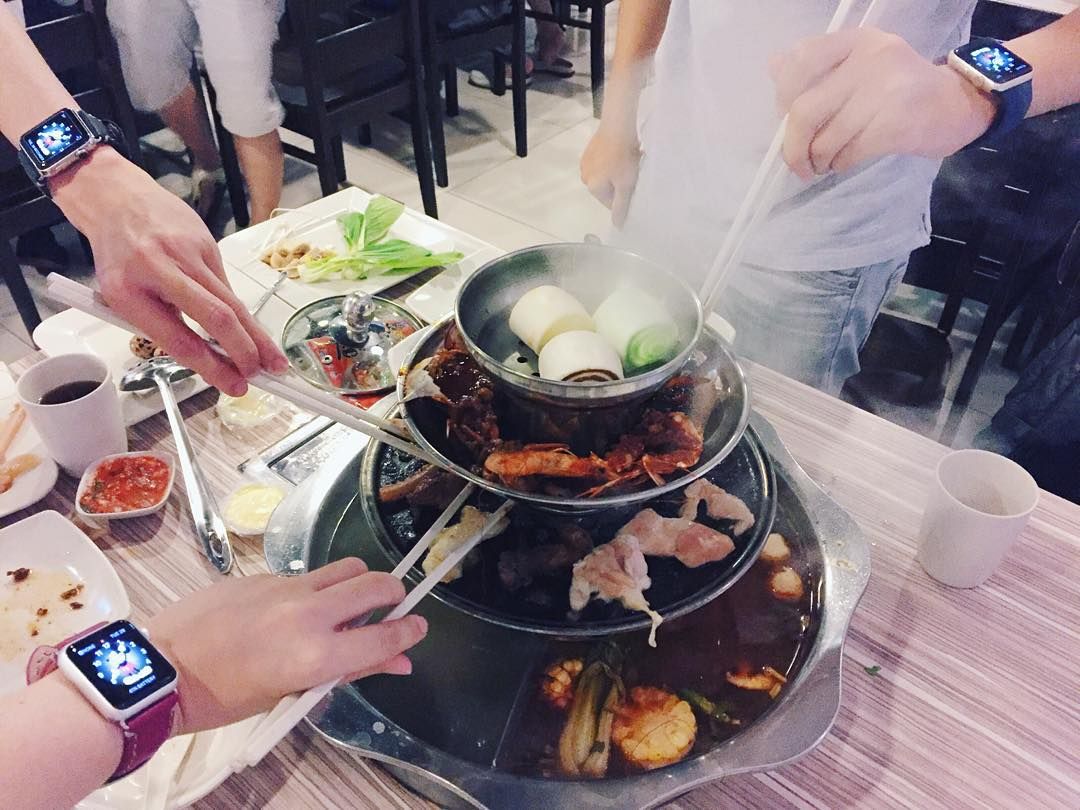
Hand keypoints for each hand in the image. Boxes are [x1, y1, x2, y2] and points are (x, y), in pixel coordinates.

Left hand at [51, 148, 288, 395]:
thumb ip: (161, 323)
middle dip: (244, 351)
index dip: (211, 367)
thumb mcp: (122, 295)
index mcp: (128, 291)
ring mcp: (188, 254)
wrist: (119, 199)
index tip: (234, 386)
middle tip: (261, 375)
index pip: (178, 338)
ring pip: (232, 302)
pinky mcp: (208, 244)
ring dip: (256, 336)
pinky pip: (227, 286)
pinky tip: (248, 329)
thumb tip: (208, 357)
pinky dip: (239, 312)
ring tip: (274, 361)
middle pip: (216, 316)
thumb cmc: (118, 256)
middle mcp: (160, 270)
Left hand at [147, 558, 426, 734]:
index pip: (384, 636)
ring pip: (345, 567)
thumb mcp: (289, 693)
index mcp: (316, 655)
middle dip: (393, 593)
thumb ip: (348, 672)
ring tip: (347, 604)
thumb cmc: (223, 697)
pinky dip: (314, 589)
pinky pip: (306, 575)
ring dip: (358, 582)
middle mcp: (308, 614)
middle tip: (391, 607)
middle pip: (375, 584)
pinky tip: (292, 611)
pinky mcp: (264, 575)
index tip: (418, 627)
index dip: (409, 631)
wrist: (160, 668)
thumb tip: (396, 662)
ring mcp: (285, 588)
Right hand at [580, 123, 641, 226]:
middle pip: (606, 189)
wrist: (618, 126)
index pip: (610, 203)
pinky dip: (611, 160)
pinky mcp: (588, 151)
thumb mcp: (625, 185)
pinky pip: (602, 163)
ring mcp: (585, 163)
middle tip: (631, 172)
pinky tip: (619, 152)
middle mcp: (585, 177)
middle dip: (618, 183)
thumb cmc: (623, 157)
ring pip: (604, 175)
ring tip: (626, 160)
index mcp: (593, 188)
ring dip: (615, 172)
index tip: (633, 186)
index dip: (624, 196)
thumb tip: (617, 226)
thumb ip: (621, 206)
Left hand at [770, 29, 997, 180]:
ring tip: (823, 163)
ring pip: (826, 138)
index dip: (783, 100)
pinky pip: (849, 152)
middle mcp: (870, 59)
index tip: (787, 121)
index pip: (801, 62)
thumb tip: (773, 67)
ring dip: (817, 160)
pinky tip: (842, 163)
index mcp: (857, 41)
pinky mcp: (896, 124)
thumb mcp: (862, 66)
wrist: (958, 103)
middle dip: (793, 146)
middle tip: (797, 163)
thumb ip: (820, 68)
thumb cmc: (900, 89)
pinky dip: (839, 164)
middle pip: (804, 110)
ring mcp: (885, 91)